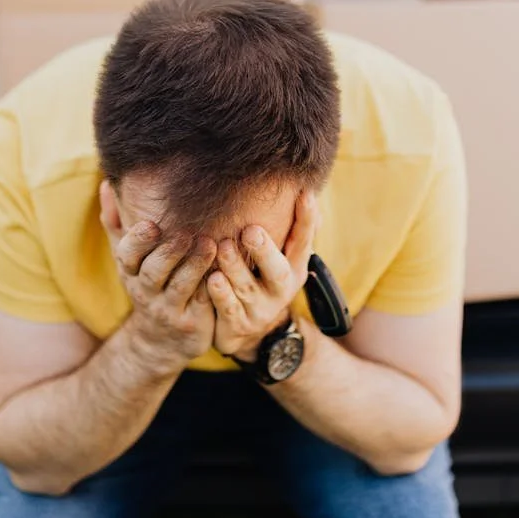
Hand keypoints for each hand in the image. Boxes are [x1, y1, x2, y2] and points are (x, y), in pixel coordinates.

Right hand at [110, 220, 217, 375]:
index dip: (138, 241)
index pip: (126, 255)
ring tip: (210, 244)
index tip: (151, 224)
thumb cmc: (147, 286)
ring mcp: (169, 309)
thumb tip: (105, 184)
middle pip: (153, 271)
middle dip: (169, 251)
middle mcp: (146, 291)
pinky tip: (225, 267)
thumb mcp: (127, 260)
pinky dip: (214, 285)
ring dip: (195, 265)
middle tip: (187, 232)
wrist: (159, 342)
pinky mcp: (192, 322)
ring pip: (181, 286)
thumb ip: (117, 222)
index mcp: (130, 272)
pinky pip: (203, 302)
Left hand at [208, 191, 318, 361]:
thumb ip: (289, 229)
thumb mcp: (280, 258)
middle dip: (265, 250)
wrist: (248, 331)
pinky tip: (212, 280)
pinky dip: (221, 294)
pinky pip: (229, 308)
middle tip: (250, 230)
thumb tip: (305, 186)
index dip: (306, 219)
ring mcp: (261, 308)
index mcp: (294, 267)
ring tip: (222, 247)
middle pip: (277, 270)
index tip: (304, 194)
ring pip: (247, 287)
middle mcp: (281, 288)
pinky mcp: (239, 323)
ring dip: (235, 266)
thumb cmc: (261, 279)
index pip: (304, 240)